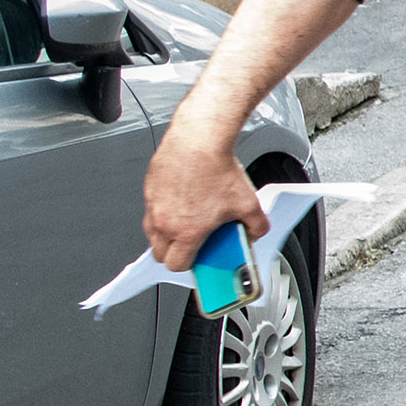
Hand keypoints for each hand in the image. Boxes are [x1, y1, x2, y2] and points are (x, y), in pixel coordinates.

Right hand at [143, 134, 265, 270]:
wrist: (198, 139)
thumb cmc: (216, 168)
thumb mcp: (248, 204)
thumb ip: (256, 226)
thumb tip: (255, 232)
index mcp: (186, 231)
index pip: (176, 265)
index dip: (189, 266)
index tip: (198, 259)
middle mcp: (164, 221)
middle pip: (159, 253)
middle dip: (175, 253)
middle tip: (192, 243)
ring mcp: (154, 204)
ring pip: (152, 231)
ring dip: (167, 233)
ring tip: (188, 221)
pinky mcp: (150, 187)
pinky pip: (152, 208)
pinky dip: (163, 210)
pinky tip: (184, 199)